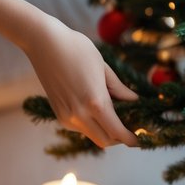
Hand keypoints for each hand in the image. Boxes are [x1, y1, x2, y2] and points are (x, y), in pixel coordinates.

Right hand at [22, 15, 139, 147]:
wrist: (44, 43)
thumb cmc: (77, 49)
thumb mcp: (103, 68)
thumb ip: (119, 89)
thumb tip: (134, 101)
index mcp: (95, 102)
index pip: (117, 132)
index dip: (131, 139)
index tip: (140, 139)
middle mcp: (79, 115)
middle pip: (105, 141)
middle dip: (120, 138)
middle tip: (131, 127)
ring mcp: (66, 116)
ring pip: (92, 135)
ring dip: (106, 131)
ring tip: (117, 115)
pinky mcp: (59, 114)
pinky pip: (80, 128)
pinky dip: (92, 124)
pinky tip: (97, 109)